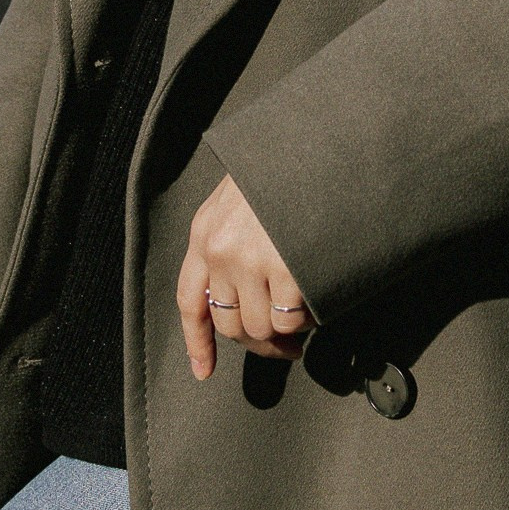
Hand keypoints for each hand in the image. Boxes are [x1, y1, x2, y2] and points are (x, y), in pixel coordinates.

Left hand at [177, 175, 310, 379]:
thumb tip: (240, 291)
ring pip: (261, 328)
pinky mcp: (285, 269)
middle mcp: (220, 250)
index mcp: (206, 230)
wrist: (318, 139)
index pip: (189, 299)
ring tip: (305, 316)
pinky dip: (305, 321)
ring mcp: (252, 261)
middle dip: (257, 343)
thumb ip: (231, 236)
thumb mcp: (241, 194)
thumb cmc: (285, 166)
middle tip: (284, 347)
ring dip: (285, 332)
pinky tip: (316, 303)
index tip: (203, 370)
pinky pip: (290, 320)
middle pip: (229, 323)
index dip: (197, 341)